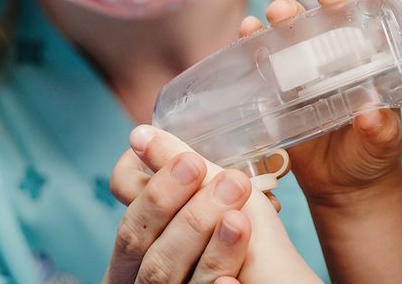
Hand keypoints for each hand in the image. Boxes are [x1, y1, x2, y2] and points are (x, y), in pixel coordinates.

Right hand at [106, 128, 250, 283]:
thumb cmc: (237, 243)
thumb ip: (179, 175)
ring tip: (240, 220)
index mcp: (138, 254)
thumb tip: (142, 134)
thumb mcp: (211, 206)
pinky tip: (234, 277)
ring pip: (164, 277)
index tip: (190, 159)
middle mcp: (142, 281)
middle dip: (187, 212)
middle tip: (231, 182)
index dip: (154, 192)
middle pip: (144, 250)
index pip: (129, 224)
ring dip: (205, 246)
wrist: (272, 283)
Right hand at [239, 0, 401, 204]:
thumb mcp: (383, 143)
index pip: (379, 21)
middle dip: (330, 1)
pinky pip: (264, 59)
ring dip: (287, 16)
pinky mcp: (280, 88)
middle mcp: (341, 57)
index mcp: (374, 62)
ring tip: (279, 12)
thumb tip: (372, 115)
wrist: (342, 188)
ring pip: (297, 32)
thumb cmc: (372, 156)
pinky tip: (248, 31)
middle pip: (335, 18)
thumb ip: (381, 130)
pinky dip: (254, 41)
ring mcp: (308, 70)